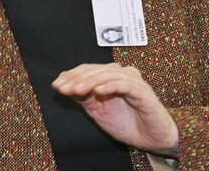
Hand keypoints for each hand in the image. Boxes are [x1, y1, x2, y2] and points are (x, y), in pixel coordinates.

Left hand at [52, 63, 178, 157]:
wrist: (152, 139)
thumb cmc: (127, 122)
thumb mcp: (98, 110)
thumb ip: (83, 97)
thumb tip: (63, 86)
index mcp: (110, 76)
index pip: (88, 70)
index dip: (71, 75)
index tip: (56, 85)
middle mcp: (122, 74)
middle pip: (96, 70)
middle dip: (76, 79)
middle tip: (62, 88)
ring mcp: (134, 81)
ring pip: (108, 74)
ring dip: (89, 81)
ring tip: (75, 89)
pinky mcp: (143, 92)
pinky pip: (125, 84)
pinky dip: (110, 85)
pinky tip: (97, 91)